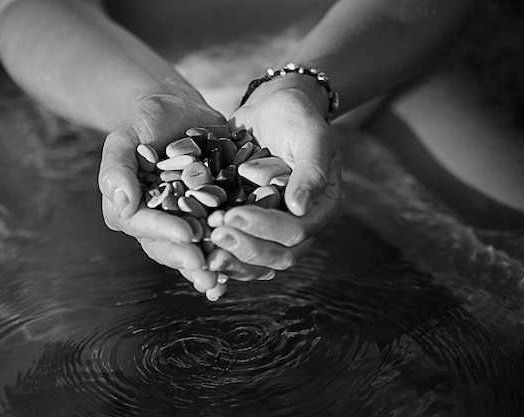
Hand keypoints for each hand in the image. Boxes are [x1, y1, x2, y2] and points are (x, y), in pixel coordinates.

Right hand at [98, 91, 227, 297]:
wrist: (179, 109)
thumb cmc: (144, 121)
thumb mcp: (124, 137)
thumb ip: (117, 169)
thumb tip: (122, 203)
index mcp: (131, 210)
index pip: (144, 225)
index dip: (165, 232)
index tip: (187, 236)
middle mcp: (159, 222)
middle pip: (170, 246)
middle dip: (188, 259)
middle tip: (208, 268)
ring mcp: (187, 221)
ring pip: (196, 249)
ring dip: (211, 264)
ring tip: (226, 276)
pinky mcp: (213, 215)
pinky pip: (222, 235)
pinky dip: (235, 249)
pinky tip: (253, 262)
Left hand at [207, 75, 341, 279]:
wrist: (271, 107)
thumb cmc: (295, 115)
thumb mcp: (310, 134)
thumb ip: (311, 170)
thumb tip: (299, 208)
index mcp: (322, 206)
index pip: (297, 231)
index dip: (265, 228)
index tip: (232, 215)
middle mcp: (302, 224)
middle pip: (279, 255)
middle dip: (246, 248)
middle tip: (215, 233)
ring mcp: (276, 229)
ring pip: (259, 263)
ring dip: (233, 262)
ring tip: (205, 254)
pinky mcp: (252, 227)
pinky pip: (240, 253)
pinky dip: (222, 258)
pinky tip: (200, 257)